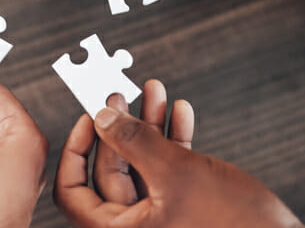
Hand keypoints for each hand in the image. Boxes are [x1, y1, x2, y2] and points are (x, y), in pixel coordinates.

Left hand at [54, 79, 303, 227]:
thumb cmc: (233, 223)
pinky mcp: (184, 211)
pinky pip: (167, 173)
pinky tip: (180, 112)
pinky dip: (172, 143)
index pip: (72, 193)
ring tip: (155, 90)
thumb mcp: (175, 173)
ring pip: (141, 167)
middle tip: (122, 92)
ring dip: (149, 127)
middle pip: (111, 171)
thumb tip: (100, 116)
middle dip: (120, 126)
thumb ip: (133, 142)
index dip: (75, 151)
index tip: (89, 116)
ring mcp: (159, 221)